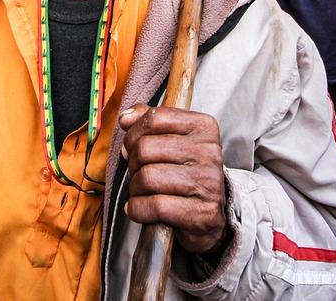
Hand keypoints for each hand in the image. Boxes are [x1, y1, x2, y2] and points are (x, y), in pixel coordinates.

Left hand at [119, 105, 228, 257]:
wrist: (210, 216)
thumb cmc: (185, 173)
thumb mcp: (174, 140)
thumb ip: (150, 122)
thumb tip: (125, 118)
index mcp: (204, 127)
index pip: (155, 118)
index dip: (133, 134)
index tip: (131, 148)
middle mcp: (209, 152)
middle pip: (145, 149)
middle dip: (132, 164)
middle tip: (137, 173)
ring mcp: (208, 183)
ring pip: (147, 178)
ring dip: (134, 188)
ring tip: (140, 192)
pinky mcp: (202, 212)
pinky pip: (155, 206)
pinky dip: (138, 209)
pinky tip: (139, 208)